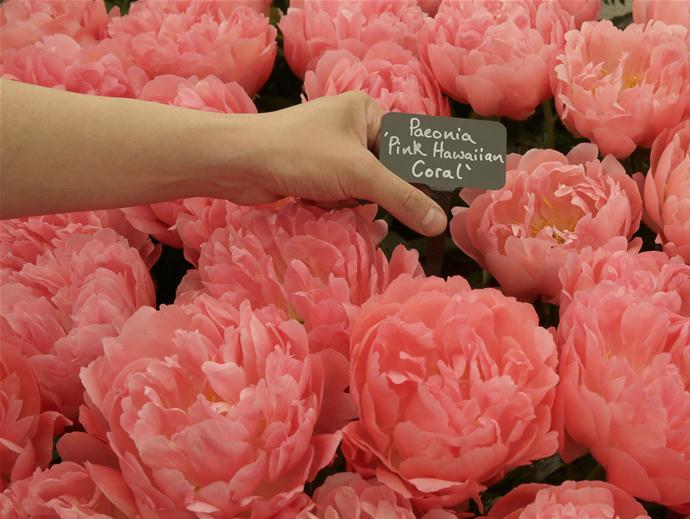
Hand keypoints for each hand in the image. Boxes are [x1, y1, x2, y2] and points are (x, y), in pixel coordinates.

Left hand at [227, 92, 446, 235]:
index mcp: (366, 111)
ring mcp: (330, 151)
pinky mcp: (313, 173)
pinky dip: (332, 206)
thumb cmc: (300, 154)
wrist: (237, 163)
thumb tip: (439, 223)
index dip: (413, 178)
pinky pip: (340, 196)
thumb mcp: (360, 176)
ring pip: (362, 190)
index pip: (406, 149)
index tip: (429, 206)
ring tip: (329, 198)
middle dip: (373, 194)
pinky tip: (315, 203)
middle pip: (384, 173)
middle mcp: (350, 127)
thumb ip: (404, 199)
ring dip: (350, 203)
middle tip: (362, 200)